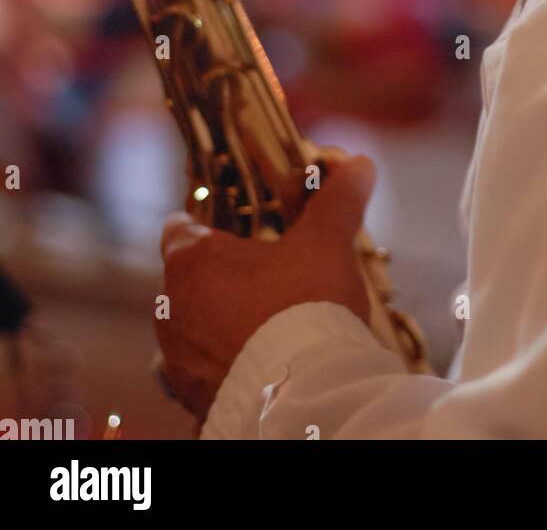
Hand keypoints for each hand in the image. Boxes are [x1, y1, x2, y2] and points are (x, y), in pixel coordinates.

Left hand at [155, 151, 374, 422]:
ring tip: (273, 323)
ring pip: (196, 326)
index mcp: (191, 261)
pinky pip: (204, 370)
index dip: (214, 223)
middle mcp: (169, 309)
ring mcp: (176, 359)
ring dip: (223, 321)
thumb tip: (359, 165)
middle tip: (274, 276)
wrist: (303, 397)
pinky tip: (263, 361)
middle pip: (192, 278)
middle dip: (227, 276)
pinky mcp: (191, 398)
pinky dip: (227, 362)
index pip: (184, 227)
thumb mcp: (327, 242)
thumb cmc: (305, 307)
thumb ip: (337, 200)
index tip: (245, 229)